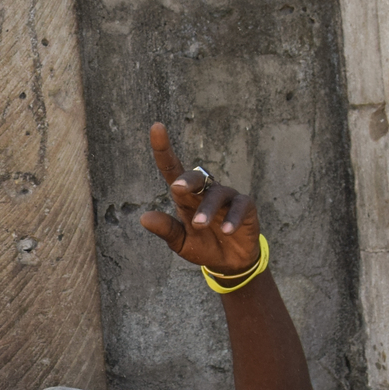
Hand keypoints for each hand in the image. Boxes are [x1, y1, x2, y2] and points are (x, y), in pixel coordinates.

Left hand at [138, 123, 261, 275]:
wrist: (229, 262)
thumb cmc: (203, 246)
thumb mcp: (181, 242)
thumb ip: (166, 230)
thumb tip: (143, 217)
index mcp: (186, 197)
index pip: (172, 169)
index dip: (164, 149)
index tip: (156, 127)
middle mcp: (205, 192)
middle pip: (196, 177)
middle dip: (187, 180)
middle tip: (177, 189)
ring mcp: (226, 198)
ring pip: (216, 194)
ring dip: (207, 209)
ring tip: (199, 225)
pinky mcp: (245, 207)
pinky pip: (239, 207)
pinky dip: (232, 219)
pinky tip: (226, 231)